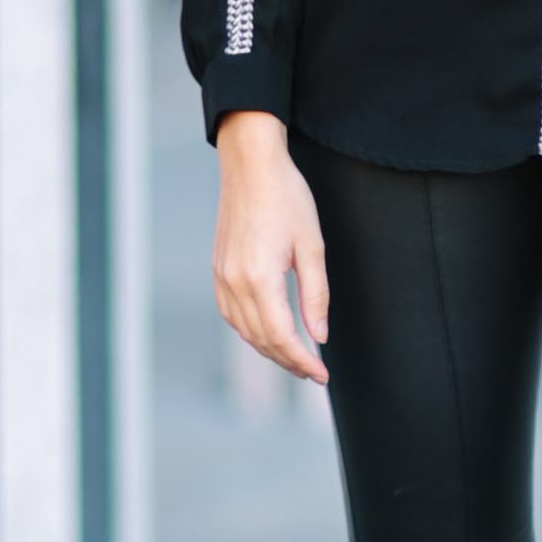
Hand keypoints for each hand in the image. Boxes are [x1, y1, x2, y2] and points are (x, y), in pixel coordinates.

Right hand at [211, 110, 329, 382]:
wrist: (251, 166)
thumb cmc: (286, 198)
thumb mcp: (313, 247)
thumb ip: (315, 296)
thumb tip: (319, 335)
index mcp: (260, 278)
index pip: (282, 337)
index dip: (303, 362)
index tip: (322, 375)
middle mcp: (235, 282)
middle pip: (261, 340)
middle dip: (289, 362)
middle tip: (314, 372)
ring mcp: (222, 277)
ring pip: (244, 331)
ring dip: (269, 350)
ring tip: (296, 358)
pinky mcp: (219, 270)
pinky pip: (232, 315)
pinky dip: (251, 331)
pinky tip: (269, 333)